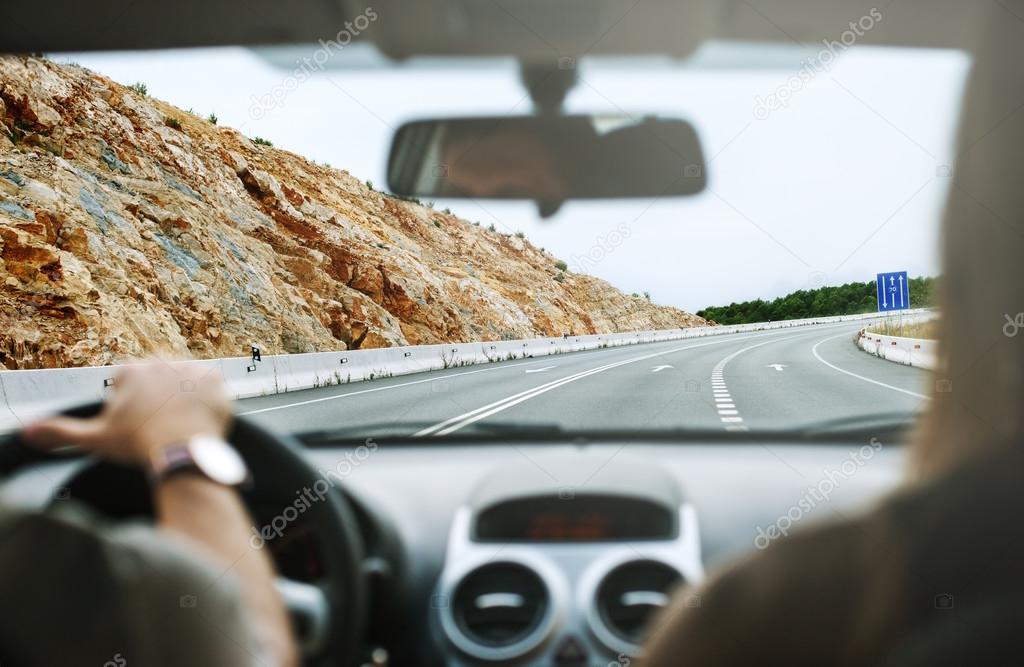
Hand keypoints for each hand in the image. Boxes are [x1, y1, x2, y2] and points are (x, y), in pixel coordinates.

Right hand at [23, 359, 232, 464]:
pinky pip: (212, 389)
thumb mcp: (95, 439)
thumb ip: (61, 432)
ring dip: (183, 399)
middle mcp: (162, 362)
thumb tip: (30, 431)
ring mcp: (191, 369)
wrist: (183, 450)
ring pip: (184, 384)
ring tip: (179, 424)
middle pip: (158, 382)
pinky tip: (199, 418)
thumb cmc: (139, 444)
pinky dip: (208, 403)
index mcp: (131, 370)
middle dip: (157, 400)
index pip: (129, 384)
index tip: (136, 424)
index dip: (131, 407)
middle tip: (159, 426)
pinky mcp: (216, 380)